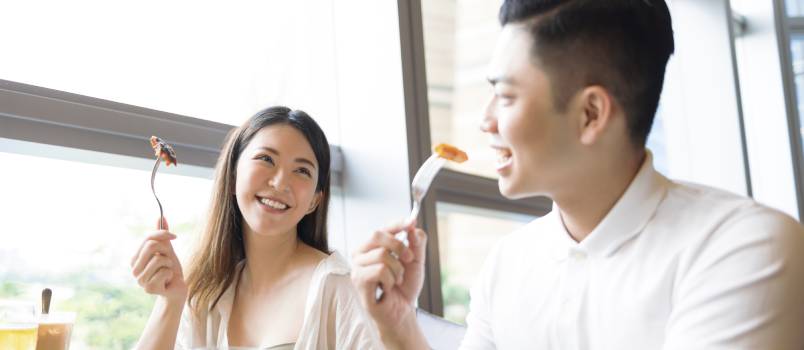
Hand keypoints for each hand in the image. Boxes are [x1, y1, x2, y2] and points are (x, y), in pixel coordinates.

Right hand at [130, 218, 187, 304]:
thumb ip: (162, 235)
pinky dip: (171, 274)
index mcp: (135, 258)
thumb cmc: (170, 269)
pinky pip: (164, 272)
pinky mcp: (148, 288)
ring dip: (170, 264)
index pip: (148, 238)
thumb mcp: (167, 250)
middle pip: (151, 245)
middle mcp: (134, 269)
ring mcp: (140, 280)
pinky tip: (167, 281)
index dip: (163, 234)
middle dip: (166, 250)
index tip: (175, 236)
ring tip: (167, 272)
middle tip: (169, 260)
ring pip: (159, 259)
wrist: (176, 289)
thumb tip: (161, 216)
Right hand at [351, 221, 427, 341]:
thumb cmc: (404, 286)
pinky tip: (388, 288)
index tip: (412, 221)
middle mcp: (361, 253)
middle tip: (409, 260)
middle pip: (377, 234)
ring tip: (396, 280)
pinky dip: (391, 280)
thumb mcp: (416, 262)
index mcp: (374, 246)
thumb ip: (416, 244)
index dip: (398, 223)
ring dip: (397, 269)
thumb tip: (413, 227)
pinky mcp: (358, 281)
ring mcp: (357, 267)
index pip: (383, 227)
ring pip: (381, 254)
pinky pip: (380, 271)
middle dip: (399, 246)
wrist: (402, 311)